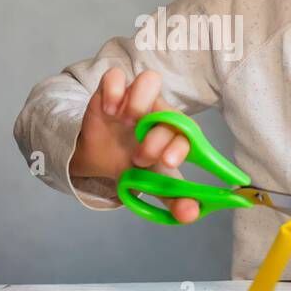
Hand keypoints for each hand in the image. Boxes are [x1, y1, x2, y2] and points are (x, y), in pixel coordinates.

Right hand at [69, 68, 199, 222]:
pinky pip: (115, 76)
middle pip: (168, 110)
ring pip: (150, 79)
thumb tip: (191, 214)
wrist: (99, 156)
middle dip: (156, 137)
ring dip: (140, 102)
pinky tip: (109, 111)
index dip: (181, 145)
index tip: (169, 162)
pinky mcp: (111, 90)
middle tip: (141, 157)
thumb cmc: (133, 165)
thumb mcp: (153, 184)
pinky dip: (113, 90)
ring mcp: (135, 99)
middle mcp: (158, 112)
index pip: (188, 131)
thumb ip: (173, 199)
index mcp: (174, 133)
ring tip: (128, 123)